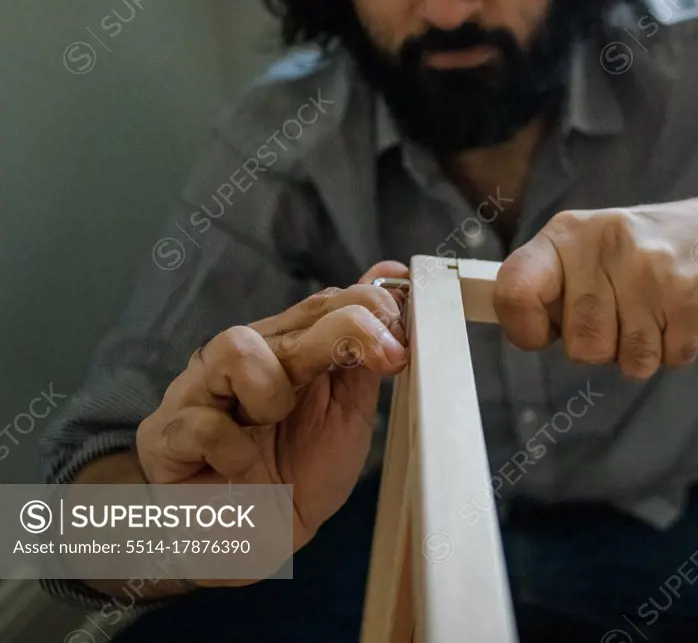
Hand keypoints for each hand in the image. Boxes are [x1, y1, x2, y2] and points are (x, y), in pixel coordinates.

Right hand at [135, 262, 409, 582]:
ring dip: (272, 391)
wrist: (251, 545)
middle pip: (293, 318)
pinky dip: (232, 449)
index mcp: (286, 352)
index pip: (324, 303)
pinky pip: (203, 422)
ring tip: (273, 424)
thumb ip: (363, 355)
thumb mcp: (346, 415)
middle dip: (347, 330)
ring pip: (235, 348)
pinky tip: (238, 469)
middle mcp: (243, 360)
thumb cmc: (296, 476)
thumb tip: (390, 281)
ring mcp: (199, 392)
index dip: (368, 307)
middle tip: (385, 355)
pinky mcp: (165, 436)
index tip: (403, 340)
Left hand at [493, 194, 697, 378]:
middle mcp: (606, 246)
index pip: (515, 288)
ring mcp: (651, 270)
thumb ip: (559, 284)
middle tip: (629, 314)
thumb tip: (522, 327)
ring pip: (628, 359)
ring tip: (662, 311)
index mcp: (570, 233)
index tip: (543, 333)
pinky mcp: (692, 295)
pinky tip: (688, 314)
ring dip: (647, 350)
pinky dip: (680, 348)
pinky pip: (669, 359)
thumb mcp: (597, 246)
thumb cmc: (661, 245)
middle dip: (605, 346)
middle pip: (580, 345)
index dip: (523, 328)